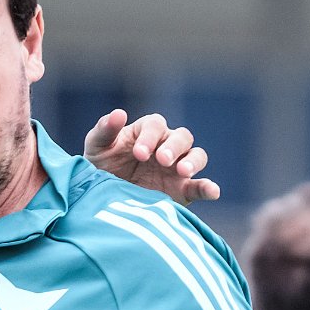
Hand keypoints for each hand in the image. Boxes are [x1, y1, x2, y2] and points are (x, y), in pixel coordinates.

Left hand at [83, 109, 219, 204]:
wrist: (104, 196)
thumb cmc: (101, 164)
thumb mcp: (97, 146)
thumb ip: (105, 129)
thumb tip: (119, 113)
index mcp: (146, 131)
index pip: (156, 125)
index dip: (150, 137)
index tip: (139, 153)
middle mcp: (166, 146)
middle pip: (182, 137)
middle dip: (173, 147)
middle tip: (161, 160)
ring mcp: (177, 168)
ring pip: (197, 155)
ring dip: (193, 161)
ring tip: (182, 171)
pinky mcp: (183, 190)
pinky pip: (200, 186)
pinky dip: (209, 188)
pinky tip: (212, 192)